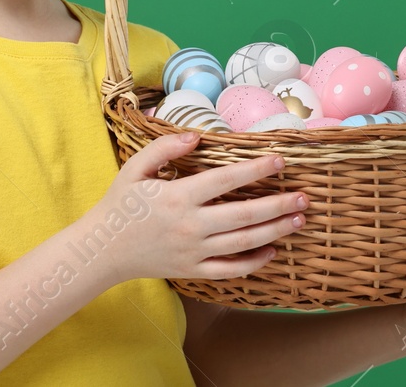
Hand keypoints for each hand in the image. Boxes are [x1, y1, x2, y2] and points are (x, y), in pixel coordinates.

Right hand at [87, 132, 308, 287]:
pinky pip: (229, 271)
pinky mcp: (192, 271)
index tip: (280, 161)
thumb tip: (196, 135)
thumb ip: (164, 148)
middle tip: (304, 197)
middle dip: (278, 205)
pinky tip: (272, 251)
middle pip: (243, 215)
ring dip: (274, 232)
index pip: (225, 180)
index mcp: (178, 197)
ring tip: (298, 220)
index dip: (255, 170)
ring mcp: (193, 252)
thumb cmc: (120, 205)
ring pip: (243, 244)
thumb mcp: (135, 169)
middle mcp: (190, 226)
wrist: (101, 252)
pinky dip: (254, 264)